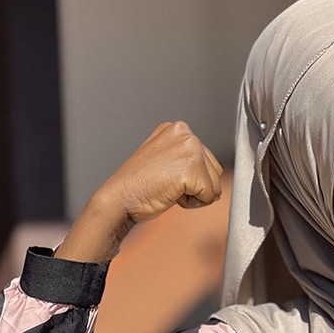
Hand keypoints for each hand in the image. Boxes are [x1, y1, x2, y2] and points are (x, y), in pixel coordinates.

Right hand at [102, 121, 223, 221]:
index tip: (163, 177)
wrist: (119, 199)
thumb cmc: (138, 186)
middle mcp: (185, 132)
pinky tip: (170, 194)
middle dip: (195, 186)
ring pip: (215, 184)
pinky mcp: (192, 167)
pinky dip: (193, 204)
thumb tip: (213, 175)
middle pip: (215, 171)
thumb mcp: (164, 161)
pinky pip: (210, 196)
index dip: (189, 178)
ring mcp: (190, 148)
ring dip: (195, 195)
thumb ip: (185, 159)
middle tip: (165, 184)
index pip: (206, 161)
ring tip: (167, 188)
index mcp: (176, 129)